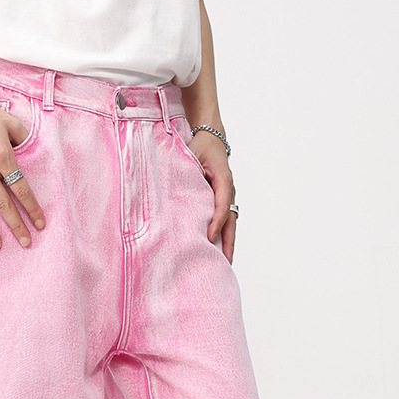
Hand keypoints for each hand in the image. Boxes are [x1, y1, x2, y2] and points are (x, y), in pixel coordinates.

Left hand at [188, 131, 236, 264]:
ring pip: (231, 222)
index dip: (216, 221)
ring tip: (225, 263)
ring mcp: (227, 195)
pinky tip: (219, 249)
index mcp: (223, 178)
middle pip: (231, 219)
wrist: (212, 135)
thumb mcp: (191, 152)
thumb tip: (167, 182)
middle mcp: (228, 189)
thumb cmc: (201, 144)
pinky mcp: (223, 199)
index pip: (221, 204)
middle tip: (225, 261)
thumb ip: (183, 166)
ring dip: (229, 242)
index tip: (210, 237)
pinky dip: (224, 234)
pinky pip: (226, 219)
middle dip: (229, 241)